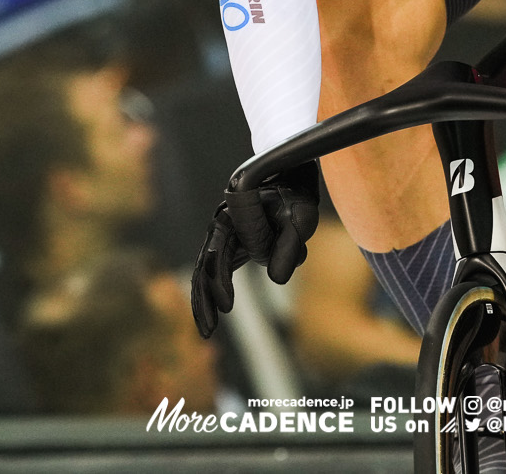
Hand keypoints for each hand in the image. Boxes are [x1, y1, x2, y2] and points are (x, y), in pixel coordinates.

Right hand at [189, 161, 320, 336]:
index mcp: (232, 211)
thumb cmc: (297, 192)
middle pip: (204, 265)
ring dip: (204, 300)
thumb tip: (277, 281)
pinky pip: (216, 269)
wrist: (291, 173)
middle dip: (204, 299)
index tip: (227, 308)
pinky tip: (216, 311)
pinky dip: (214, 291)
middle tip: (209, 330)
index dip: (220, 283)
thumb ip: (290, 244)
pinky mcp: (231, 242)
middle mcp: (221, 222)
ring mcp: (223, 232)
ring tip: (206, 331)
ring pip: (205, 270)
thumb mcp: (301, 214)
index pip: (221, 253)